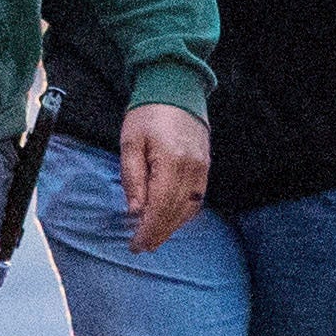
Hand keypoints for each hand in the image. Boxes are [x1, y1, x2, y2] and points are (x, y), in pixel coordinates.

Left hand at [116, 104, 210, 252]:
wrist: (176, 88)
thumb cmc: (148, 113)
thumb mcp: (130, 143)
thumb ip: (133, 178)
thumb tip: (135, 211)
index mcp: (171, 162)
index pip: (160, 207)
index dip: (148, 230)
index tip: (136, 245)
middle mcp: (192, 169)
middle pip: (175, 212)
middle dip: (158, 233)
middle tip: (142, 247)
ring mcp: (202, 168)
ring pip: (188, 208)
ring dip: (171, 227)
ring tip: (154, 238)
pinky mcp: (205, 166)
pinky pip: (197, 198)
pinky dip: (184, 213)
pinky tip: (171, 219)